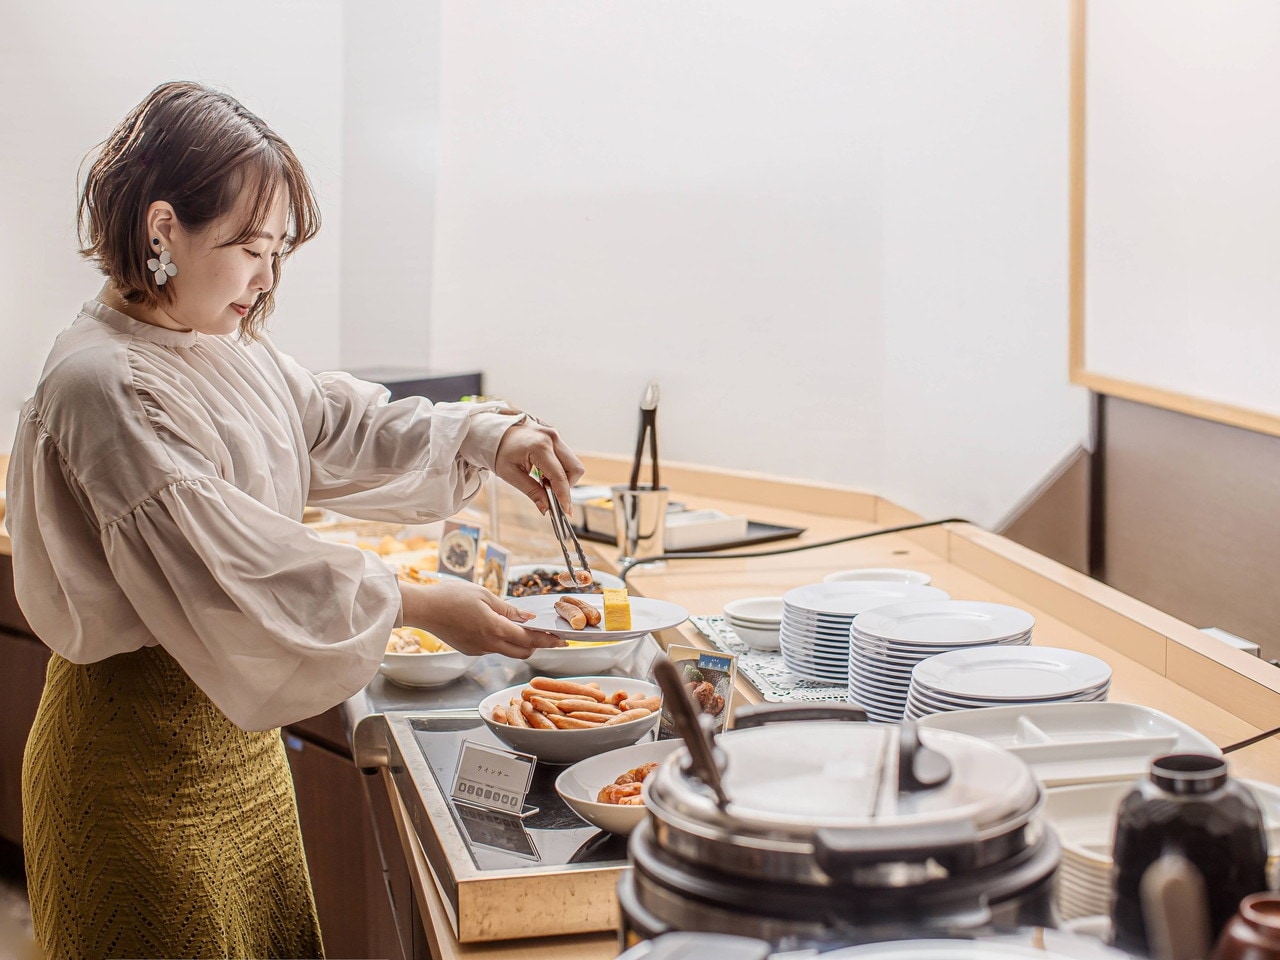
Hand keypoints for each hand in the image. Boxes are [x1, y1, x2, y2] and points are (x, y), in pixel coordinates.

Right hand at [399, 579, 564, 658]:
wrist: (423, 609)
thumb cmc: (451, 596)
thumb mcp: (484, 595)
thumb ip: (508, 610)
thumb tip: (529, 619)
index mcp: (494, 628)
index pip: (529, 639)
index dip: (547, 639)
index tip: (561, 639)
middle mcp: (488, 644)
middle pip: (522, 651)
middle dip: (539, 645)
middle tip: (551, 637)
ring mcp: (478, 650)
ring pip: (507, 651)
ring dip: (520, 644)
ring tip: (528, 630)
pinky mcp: (469, 651)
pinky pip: (492, 648)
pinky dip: (502, 642)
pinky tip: (502, 629)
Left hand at [494, 417, 584, 514]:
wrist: (494, 432)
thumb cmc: (499, 450)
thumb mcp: (511, 474)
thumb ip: (531, 491)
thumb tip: (546, 507)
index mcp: (540, 447)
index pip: (560, 476)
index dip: (564, 496)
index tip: (566, 510)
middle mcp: (552, 438)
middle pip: (575, 469)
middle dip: (567, 486)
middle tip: (550, 492)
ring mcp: (555, 435)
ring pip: (573, 463)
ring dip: (563, 477)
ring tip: (544, 480)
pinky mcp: (555, 437)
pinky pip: (566, 457)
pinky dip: (560, 469)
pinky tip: (544, 471)